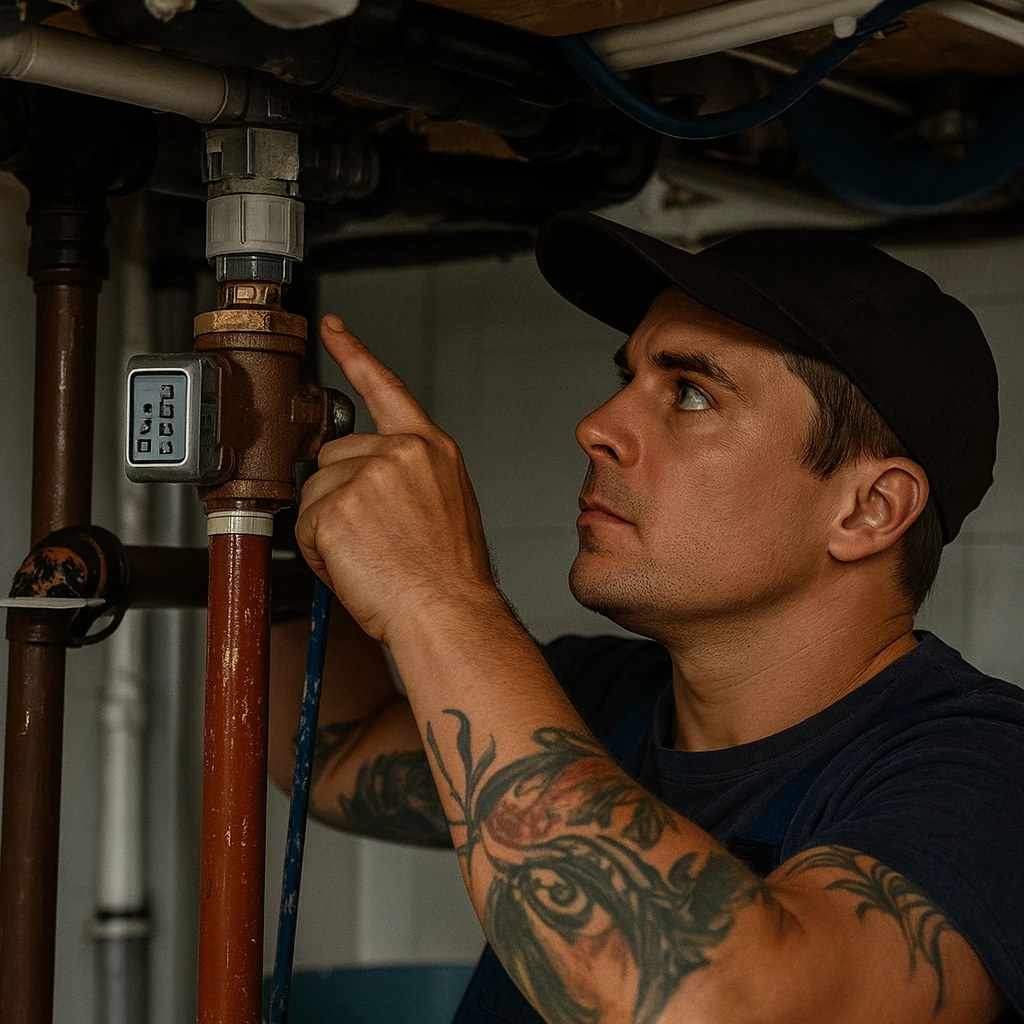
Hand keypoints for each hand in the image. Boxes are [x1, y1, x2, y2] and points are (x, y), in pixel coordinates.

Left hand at [295, 314, 496, 644]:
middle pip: (335, 456)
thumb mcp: (445, 504)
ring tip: (369, 556)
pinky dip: (319, 552)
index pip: (386, 388)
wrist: (449, 612)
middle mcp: (401, 453)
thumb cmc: (449, 574)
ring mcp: (369, 477)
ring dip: (328, 526)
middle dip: (340, 495)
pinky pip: (305, 525)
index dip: (354, 353)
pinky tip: (354, 565)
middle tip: (372, 537)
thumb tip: (367, 475)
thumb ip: (408, 474)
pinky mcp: (338, 507)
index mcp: (430, 449)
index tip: (332, 328)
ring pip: (316, 491)